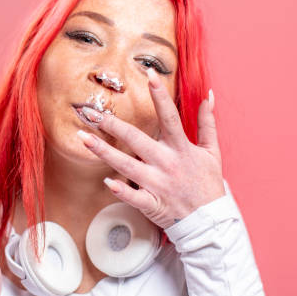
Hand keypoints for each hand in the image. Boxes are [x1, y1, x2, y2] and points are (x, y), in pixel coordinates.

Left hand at [77, 68, 224, 228]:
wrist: (210, 221)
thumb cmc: (207, 184)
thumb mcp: (213, 151)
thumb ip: (208, 122)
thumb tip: (208, 95)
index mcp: (181, 148)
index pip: (169, 116)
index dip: (160, 95)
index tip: (150, 74)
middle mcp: (167, 163)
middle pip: (137, 139)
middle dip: (113, 125)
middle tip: (92, 113)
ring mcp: (158, 183)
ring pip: (127, 165)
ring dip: (103, 152)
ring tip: (83, 139)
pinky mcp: (152, 203)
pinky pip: (133, 197)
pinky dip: (120, 190)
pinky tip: (106, 181)